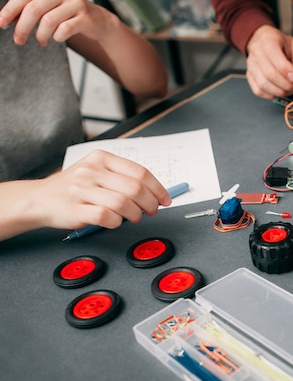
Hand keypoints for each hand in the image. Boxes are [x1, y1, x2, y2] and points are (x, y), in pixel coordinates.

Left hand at [0, 0, 115, 45]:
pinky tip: (57, 39)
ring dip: (41, 35)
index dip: (10, 10)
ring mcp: (75, 4)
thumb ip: (29, 11)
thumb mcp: (48, 9)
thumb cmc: (69, 15)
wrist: (99, 21)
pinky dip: (57, 37)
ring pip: (49, 21)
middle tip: (18, 40)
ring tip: (41, 42)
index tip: (1, 23)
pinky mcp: (86, 17)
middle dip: (23, 27)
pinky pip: (66, 29)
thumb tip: (7, 19)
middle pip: (34, 9)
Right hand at [33, 150, 170, 230]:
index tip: (165, 199)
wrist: (39, 199)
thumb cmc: (74, 188)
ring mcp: (82, 189)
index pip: (140, 172)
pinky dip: (116, 223)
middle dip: (150, 203)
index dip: (158, 188)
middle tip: (152, 211)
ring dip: (135, 215)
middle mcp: (91, 170)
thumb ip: (122, 177)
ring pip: (123, 203)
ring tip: (134, 218)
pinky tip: (114, 222)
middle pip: (135, 188)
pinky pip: (106, 217)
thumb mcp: (97, 172)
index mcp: (101, 158)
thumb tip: (155, 192)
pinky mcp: (75, 208)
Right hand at [245, 25, 292, 98]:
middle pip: (269, 74)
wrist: (267, 43)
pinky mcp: (250, 76)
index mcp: (268, 39)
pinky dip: (272, 95)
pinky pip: (258, 91)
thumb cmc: (282, 45)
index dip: (286, 71)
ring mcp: (251, 65)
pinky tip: (282, 91)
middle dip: (286, 84)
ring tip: (292, 89)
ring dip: (280, 91)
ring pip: (263, 84)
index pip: (274, 57)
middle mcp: (256, 51)